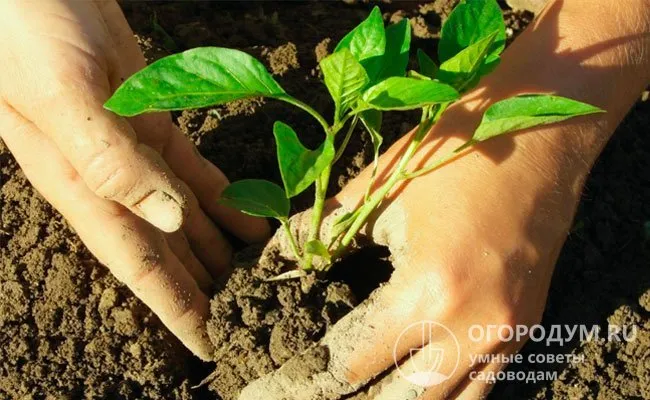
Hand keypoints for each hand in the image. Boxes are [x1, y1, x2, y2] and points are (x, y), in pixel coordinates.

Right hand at [0, 0, 268, 359]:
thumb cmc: (26, 26)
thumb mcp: (62, 93)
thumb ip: (110, 159)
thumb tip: (169, 221)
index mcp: (85, 186)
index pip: (139, 266)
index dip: (176, 309)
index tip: (212, 345)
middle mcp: (112, 179)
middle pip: (170, 250)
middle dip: (208, 287)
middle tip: (253, 315)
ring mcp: (136, 151)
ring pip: (188, 215)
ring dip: (223, 247)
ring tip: (262, 276)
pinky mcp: (154, 120)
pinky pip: (197, 170)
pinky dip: (226, 196)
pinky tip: (253, 217)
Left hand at [241, 0, 649, 396]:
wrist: (541, 134)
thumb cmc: (453, 153)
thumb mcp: (379, 190)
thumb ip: (324, 233)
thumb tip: (277, 260)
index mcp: (428, 291)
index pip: (361, 360)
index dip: (323, 372)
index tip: (295, 377)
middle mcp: (473, 327)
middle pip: (404, 398)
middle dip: (360, 398)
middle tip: (322, 392)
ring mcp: (508, 332)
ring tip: (373, 392)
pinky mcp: (530, 325)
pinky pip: (487, 385)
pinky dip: (451, 391)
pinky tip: (423, 381)